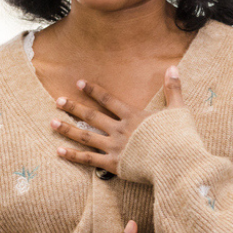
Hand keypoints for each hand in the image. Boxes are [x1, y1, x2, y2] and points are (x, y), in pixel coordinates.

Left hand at [51, 65, 185, 174]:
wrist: (177, 163)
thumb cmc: (179, 138)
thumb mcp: (178, 111)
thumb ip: (173, 89)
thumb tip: (172, 67)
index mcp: (133, 116)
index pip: (109, 100)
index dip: (93, 90)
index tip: (79, 83)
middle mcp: (120, 130)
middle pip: (92, 116)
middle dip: (74, 107)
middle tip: (57, 101)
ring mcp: (114, 147)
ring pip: (86, 136)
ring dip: (68, 129)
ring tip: (52, 122)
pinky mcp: (113, 165)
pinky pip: (88, 159)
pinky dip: (73, 155)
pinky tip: (59, 151)